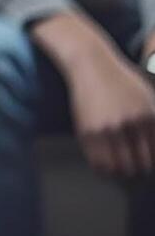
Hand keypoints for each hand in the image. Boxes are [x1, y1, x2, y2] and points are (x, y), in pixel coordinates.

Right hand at [57, 33, 154, 177]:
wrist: (90, 65)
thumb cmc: (121, 80)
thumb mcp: (147, 97)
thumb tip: (154, 146)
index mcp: (147, 117)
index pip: (154, 154)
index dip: (151, 161)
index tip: (145, 162)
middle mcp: (129, 124)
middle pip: (139, 164)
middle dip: (137, 168)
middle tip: (133, 167)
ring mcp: (107, 129)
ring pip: (118, 167)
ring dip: (120, 171)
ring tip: (119, 168)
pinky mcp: (87, 131)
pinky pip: (97, 161)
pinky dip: (103, 169)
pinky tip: (104, 165)